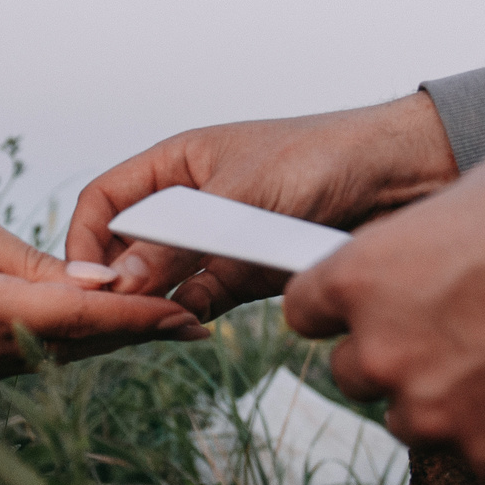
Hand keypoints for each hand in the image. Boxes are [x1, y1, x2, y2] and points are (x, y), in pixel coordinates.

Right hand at [0, 198, 204, 383]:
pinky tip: (102, 329)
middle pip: (80, 346)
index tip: (189, 315)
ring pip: (59, 355)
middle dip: (139, 332)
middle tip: (199, 318)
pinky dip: (70, 343)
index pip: (83, 318)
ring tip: (166, 322)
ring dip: (110, 340)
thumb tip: (101, 286)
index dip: (141, 317)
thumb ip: (37, 264)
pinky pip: (30, 357)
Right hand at [66, 94, 459, 319]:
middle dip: (117, 284)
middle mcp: (188, 203)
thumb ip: (180, 242)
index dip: (85, 241)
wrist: (399, 178)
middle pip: (127, 250)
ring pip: (162, 283)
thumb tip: (121, 284)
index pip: (104, 202)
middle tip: (113, 320)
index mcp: (175, 164)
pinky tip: (192, 325)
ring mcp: (216, 241)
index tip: (85, 284)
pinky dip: (192, 315)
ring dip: (154, 306)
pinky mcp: (247, 274)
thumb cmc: (320, 157)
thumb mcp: (241, 194)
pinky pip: (203, 301)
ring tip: (152, 326)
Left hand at [284, 147, 484, 481]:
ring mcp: (432, 412)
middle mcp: (382, 351)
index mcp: (364, 277)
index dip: (338, 303)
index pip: (306, 307)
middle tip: (455, 327)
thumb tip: (426, 246)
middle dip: (393, 352)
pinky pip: (474, 450)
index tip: (362, 302)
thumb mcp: (480, 192)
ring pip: (410, 416)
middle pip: (352, 370)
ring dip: (443, 395)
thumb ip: (428, 234)